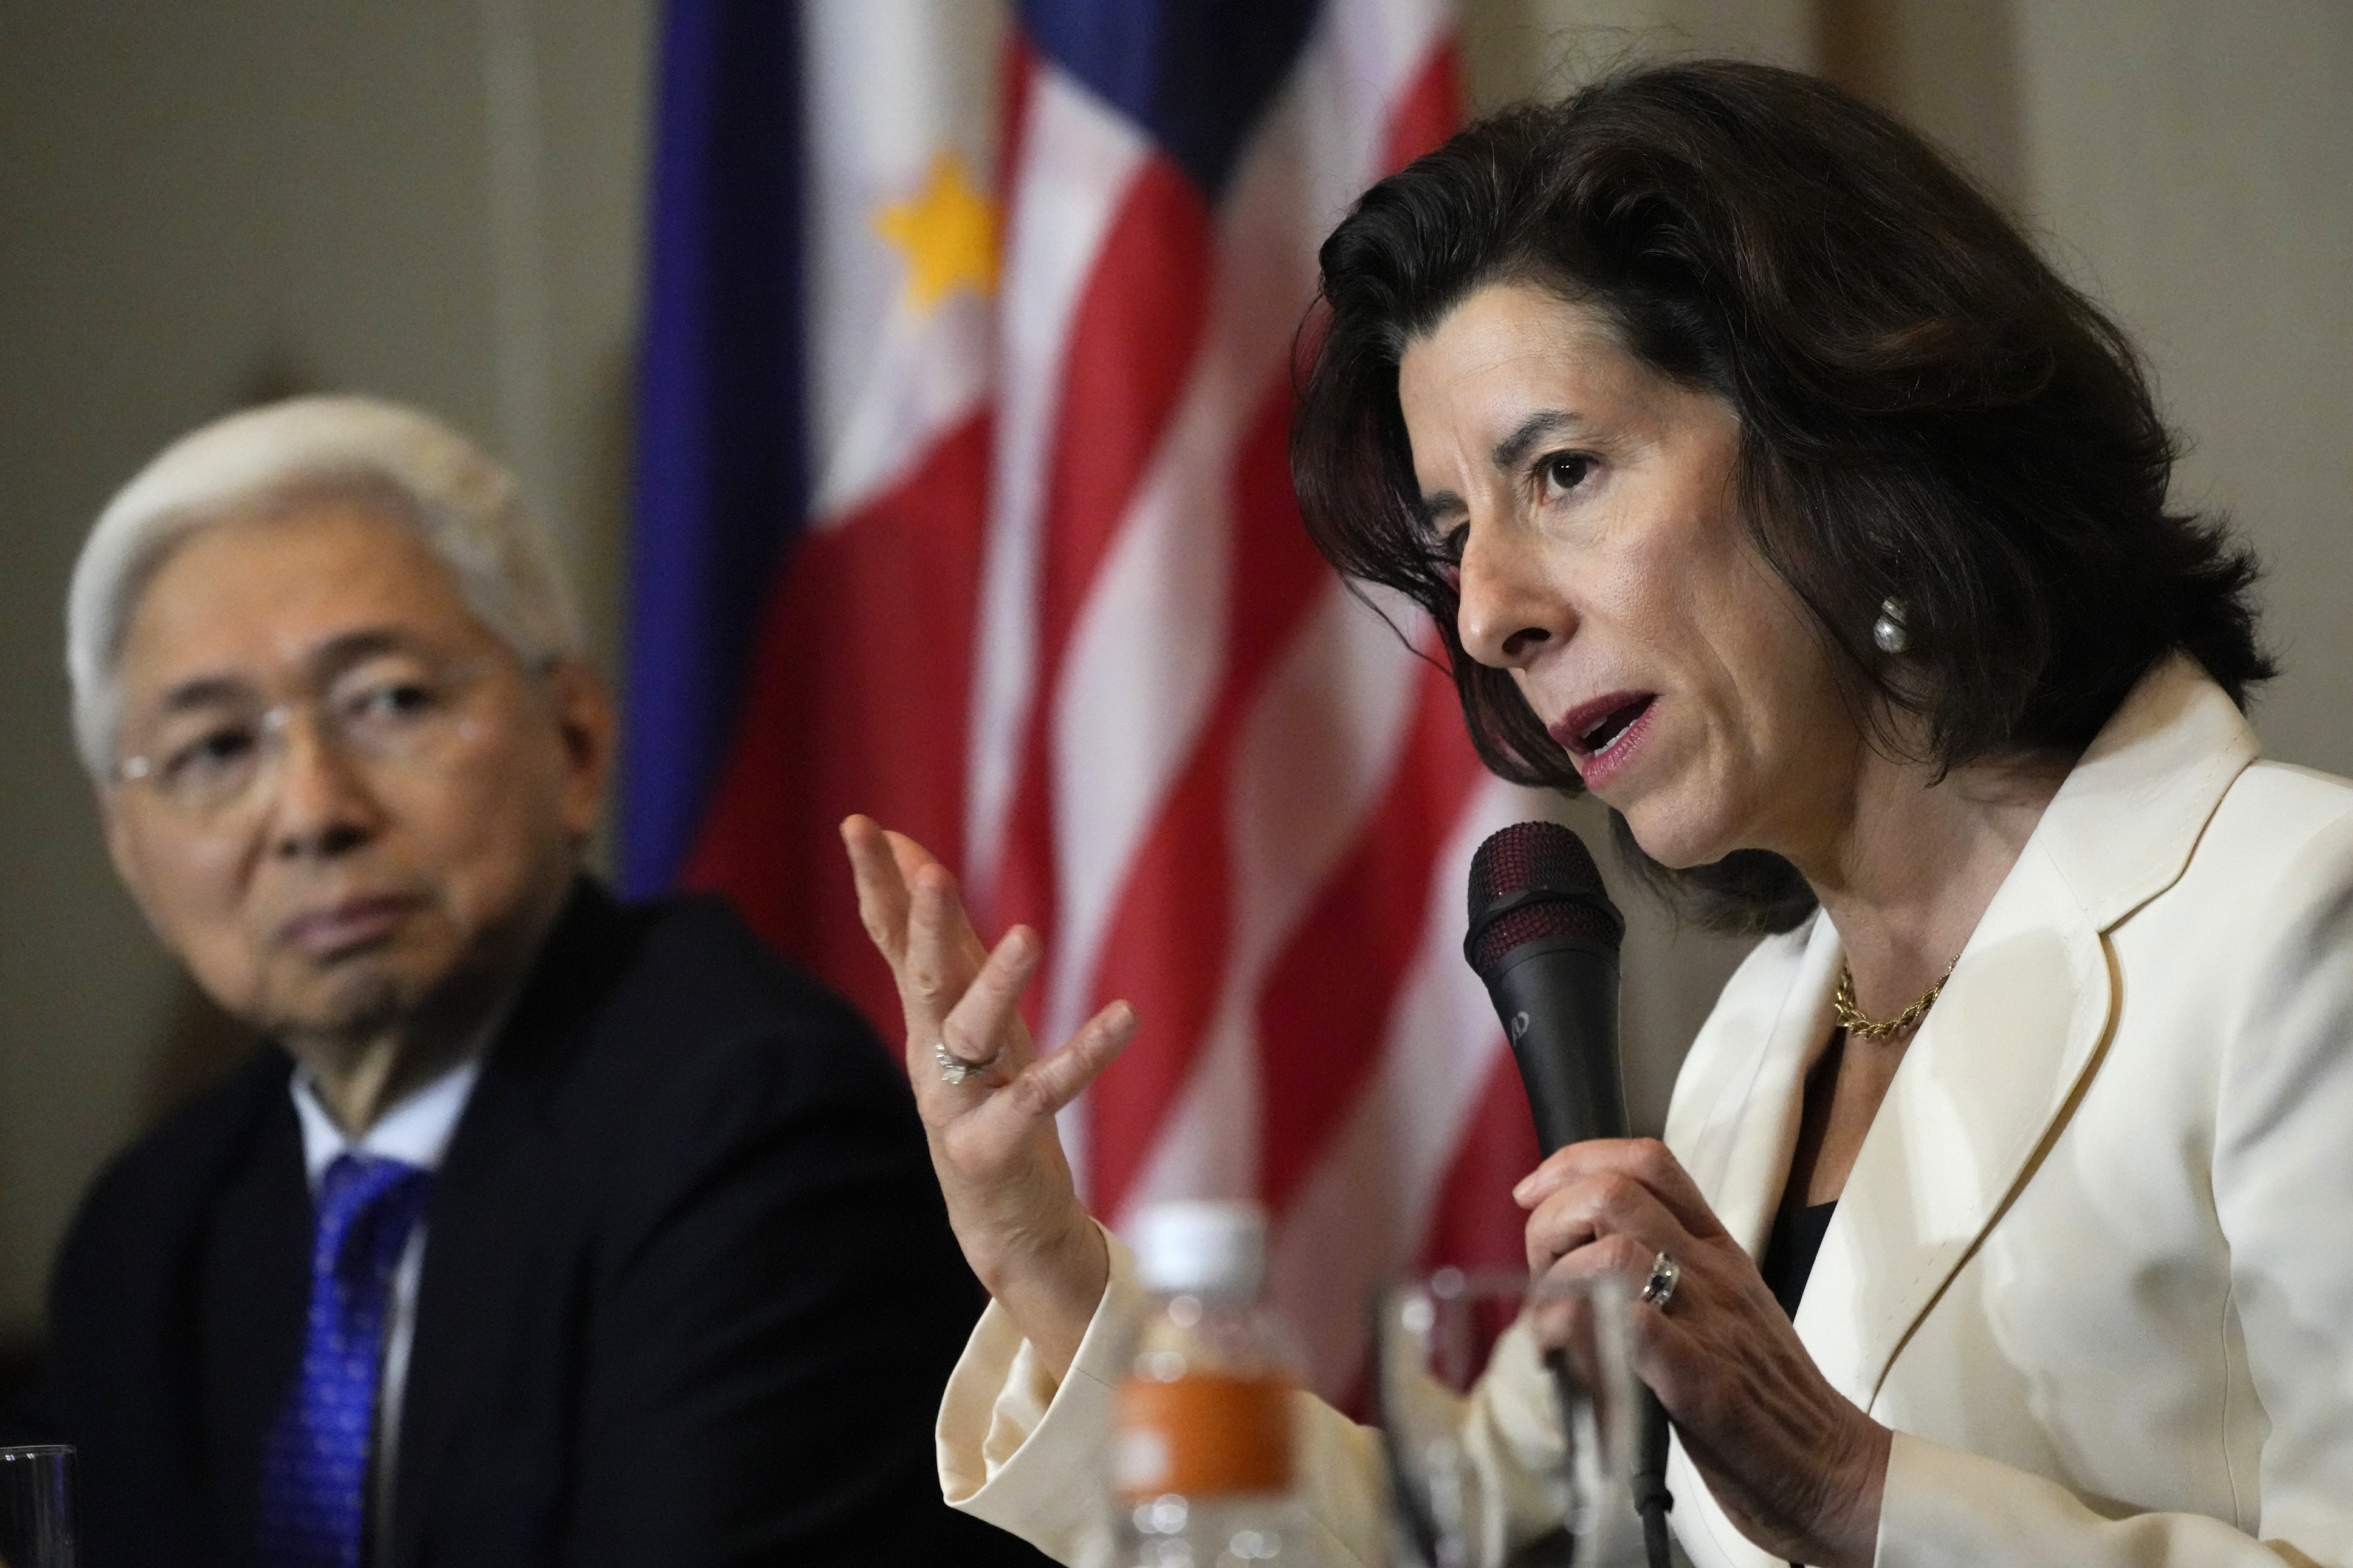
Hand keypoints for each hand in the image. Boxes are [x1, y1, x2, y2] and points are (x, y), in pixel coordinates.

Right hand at [840, 815, 1136, 1377]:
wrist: (1002, 1219)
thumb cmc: (988, 1096)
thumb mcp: (964, 1009)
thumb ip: (938, 936)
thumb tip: (907, 846)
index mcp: (924, 1014)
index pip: (890, 936)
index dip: (876, 882)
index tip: (857, 822)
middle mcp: (930, 1052)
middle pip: (921, 976)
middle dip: (924, 923)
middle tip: (929, 872)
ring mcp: (957, 1102)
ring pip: (972, 1032)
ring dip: (999, 984)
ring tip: (1029, 934)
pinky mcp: (996, 1147)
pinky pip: (1043, 1094)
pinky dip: (1084, 1055)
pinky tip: (1125, 1016)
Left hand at [1516, 1140, 1890, 1567]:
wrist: (1837, 1472)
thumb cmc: (1771, 1398)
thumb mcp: (1721, 1309)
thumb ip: (1663, 1270)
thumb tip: (1577, 1255)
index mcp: (1717, 1252)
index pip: (1648, 1163)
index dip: (1577, 1162)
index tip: (1533, 1193)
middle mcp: (1713, 1274)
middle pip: (1615, 1193)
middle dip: (1553, 1219)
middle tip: (1541, 1268)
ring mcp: (1709, 1326)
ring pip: (1617, 1251)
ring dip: (1563, 1275)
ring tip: (1554, 1317)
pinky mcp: (1705, 1386)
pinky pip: (1639, 1331)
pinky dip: (1588, 1329)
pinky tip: (1568, 1349)